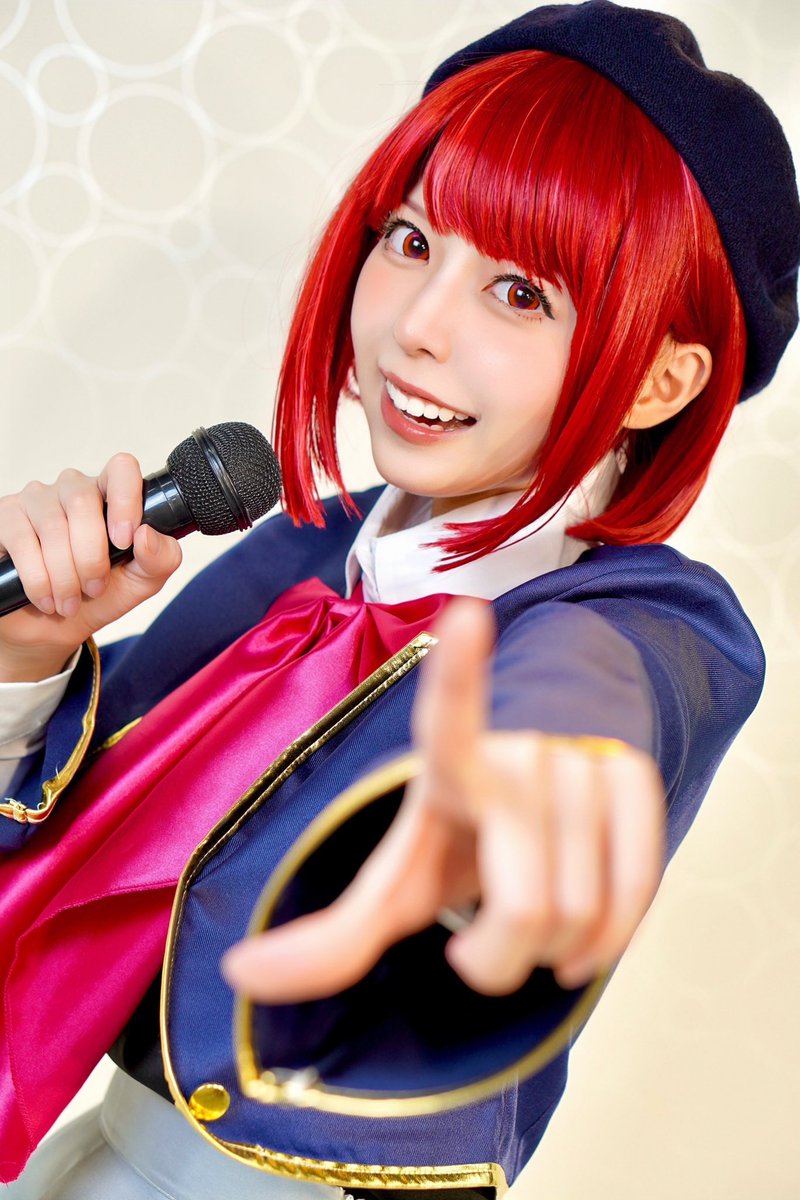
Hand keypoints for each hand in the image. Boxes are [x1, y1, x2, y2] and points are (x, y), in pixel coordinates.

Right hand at [0, 454, 181, 680]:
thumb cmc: (98, 596)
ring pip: (52, 525)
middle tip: (94, 588)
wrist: (53, 627)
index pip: (121, 468)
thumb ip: (160, 559)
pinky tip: (45, 598)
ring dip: (64, 574)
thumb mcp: (141, 583)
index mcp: (109, 495)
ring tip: (69, 603)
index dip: (125, 499)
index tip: (123, 541)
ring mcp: (35, 500)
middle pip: (82, 501)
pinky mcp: (5, 517)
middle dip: (90, 556)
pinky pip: (20, 538)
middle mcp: (72, 489)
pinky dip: (37, 578)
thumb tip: (146, 534)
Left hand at [223, 599, 664, 999]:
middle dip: (500, 963)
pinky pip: (636, 899)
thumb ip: (335, 935)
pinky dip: (606, 946)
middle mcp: (520, 750)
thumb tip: (239, 974)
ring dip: (554, 955)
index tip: (468, 617)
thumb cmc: (462, 834)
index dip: (460, 671)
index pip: (449, 717)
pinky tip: (581, 943)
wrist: (545, 791)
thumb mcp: (401, 877)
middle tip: (483, 949)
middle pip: (526, 907)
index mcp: (448, 763)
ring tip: (532, 928)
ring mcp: (584, 761)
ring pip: (583, 914)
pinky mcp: (635, 779)